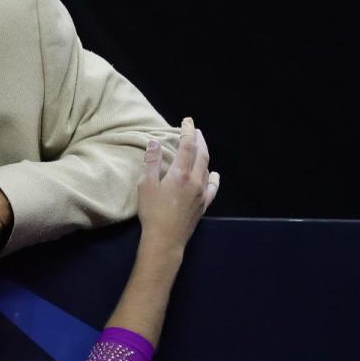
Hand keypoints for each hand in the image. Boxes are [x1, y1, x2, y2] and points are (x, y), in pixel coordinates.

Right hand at [137, 117, 219, 252]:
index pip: (187, 146)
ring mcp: (201, 193)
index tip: (187, 121)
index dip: (187, 132)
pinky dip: (213, 177)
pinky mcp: (203, 205)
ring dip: (204, 154)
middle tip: (194, 130)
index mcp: (180, 173)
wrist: (165, 239)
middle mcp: (195, 180)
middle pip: (201, 154)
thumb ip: (150, 163)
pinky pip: (212, 187)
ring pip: (207, 168)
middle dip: (198, 139)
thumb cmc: (152, 213)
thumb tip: (154, 143)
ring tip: (200, 146)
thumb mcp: (145, 186)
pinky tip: (214, 174)